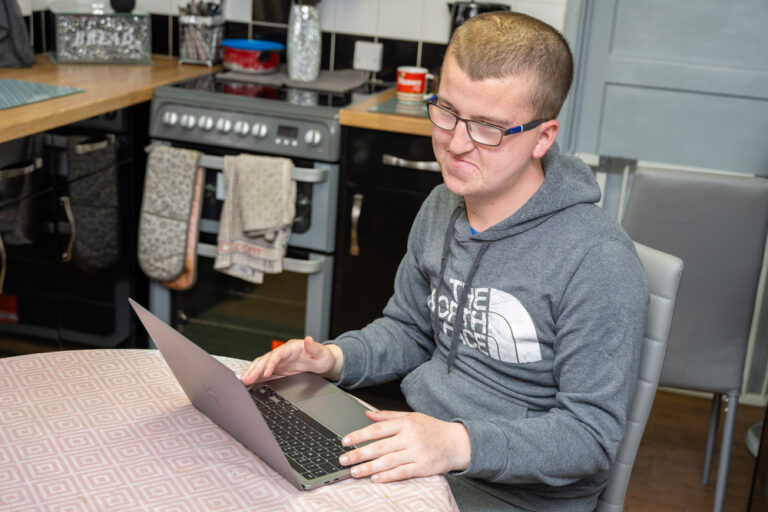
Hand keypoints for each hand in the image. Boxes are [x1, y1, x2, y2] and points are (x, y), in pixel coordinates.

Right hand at [241, 336, 343, 385]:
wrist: (324, 362)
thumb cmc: (323, 356)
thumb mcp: (322, 353)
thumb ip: (315, 348)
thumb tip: (309, 339)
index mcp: (292, 348)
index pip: (278, 354)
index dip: (271, 363)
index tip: (266, 372)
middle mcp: (283, 353)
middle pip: (266, 360)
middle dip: (255, 369)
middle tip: (246, 379)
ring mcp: (280, 362)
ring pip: (262, 365)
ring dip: (252, 373)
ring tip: (243, 381)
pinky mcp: (279, 369)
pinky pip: (265, 372)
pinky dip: (256, 377)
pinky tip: (249, 383)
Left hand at [338, 410, 471, 482]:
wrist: (456, 442)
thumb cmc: (431, 429)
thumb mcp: (411, 417)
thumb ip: (388, 416)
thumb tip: (367, 414)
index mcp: (405, 423)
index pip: (378, 429)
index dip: (360, 435)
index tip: (345, 441)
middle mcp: (410, 437)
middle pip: (380, 447)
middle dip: (359, 454)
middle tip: (344, 460)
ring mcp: (417, 453)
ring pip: (389, 461)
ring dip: (369, 468)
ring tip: (355, 472)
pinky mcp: (423, 467)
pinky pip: (402, 472)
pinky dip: (388, 476)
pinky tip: (375, 479)